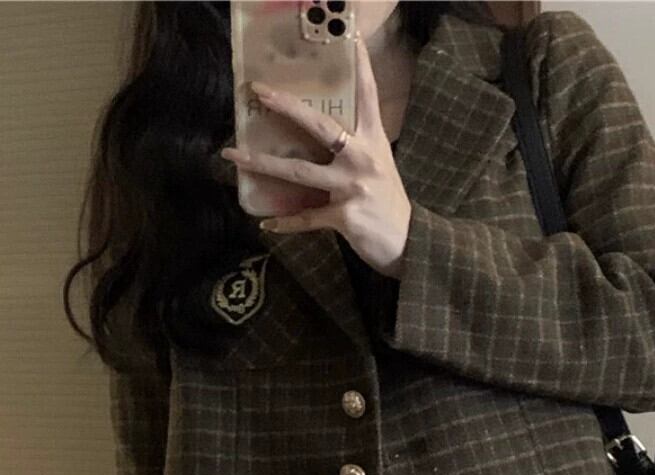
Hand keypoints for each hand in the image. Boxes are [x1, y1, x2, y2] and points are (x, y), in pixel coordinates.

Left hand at [220, 34, 411, 277]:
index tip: (349, 38)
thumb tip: (324, 137)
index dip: (360, 67)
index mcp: (373, 142)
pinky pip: (307, 218)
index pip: (367, 97)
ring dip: (262, 163)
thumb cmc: (389, 204)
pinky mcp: (344, 216)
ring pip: (300, 171)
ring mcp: (352, 187)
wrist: (409, 243)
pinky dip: (286, 223)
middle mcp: (362, 158)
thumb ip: (355, 149)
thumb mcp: (380, 167)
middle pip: (320, 126)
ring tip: (233, 156)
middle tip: (259, 92)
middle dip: (287, 107)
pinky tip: (267, 224)